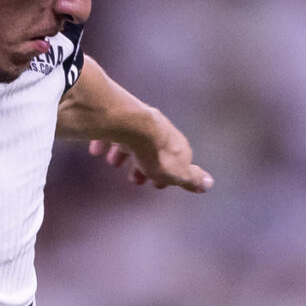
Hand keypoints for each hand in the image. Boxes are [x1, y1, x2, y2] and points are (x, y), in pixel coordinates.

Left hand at [88, 112, 211, 191]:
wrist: (131, 125)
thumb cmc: (155, 152)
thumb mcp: (176, 172)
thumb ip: (191, 178)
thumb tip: (209, 183)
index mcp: (175, 144)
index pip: (177, 159)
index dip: (169, 173)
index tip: (159, 185)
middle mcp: (158, 131)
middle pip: (152, 150)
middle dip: (144, 165)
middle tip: (135, 180)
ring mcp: (138, 124)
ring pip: (131, 140)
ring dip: (124, 153)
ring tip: (113, 163)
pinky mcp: (116, 120)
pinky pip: (110, 131)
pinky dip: (104, 141)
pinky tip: (96, 150)